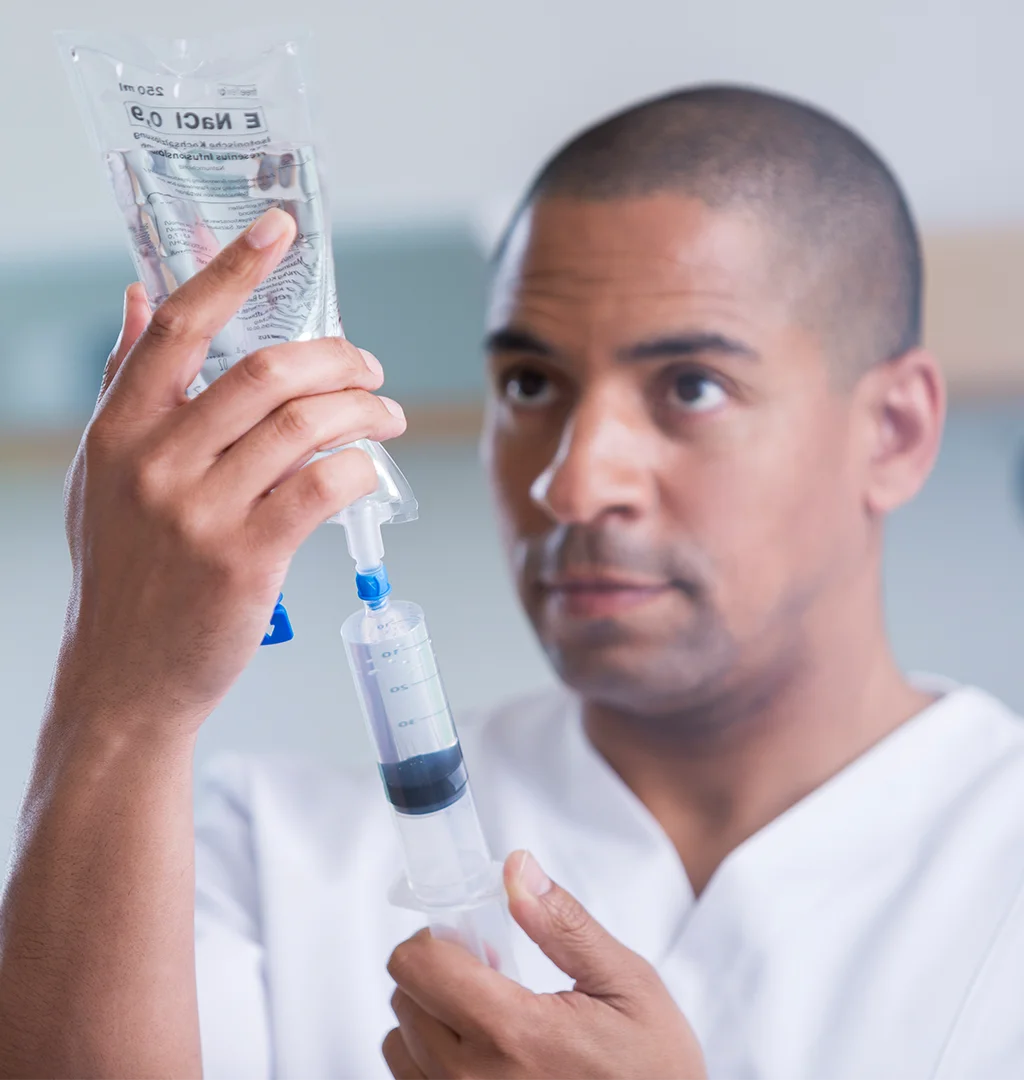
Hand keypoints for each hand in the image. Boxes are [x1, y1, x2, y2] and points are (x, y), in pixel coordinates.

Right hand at [54, 207, 406, 738]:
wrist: (123, 675)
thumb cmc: (124, 572)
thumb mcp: (100, 474)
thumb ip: (126, 383)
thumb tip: (143, 296)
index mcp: (119, 430)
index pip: (182, 326)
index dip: (235, 268)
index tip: (280, 229)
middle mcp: (155, 461)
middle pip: (267, 371)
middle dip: (339, 357)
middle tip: (370, 365)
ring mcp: (200, 511)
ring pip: (305, 425)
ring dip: (365, 409)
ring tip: (388, 415)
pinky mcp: (245, 559)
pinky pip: (323, 488)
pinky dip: (358, 467)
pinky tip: (368, 468)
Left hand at [383, 851, 706, 1079]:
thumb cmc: (652, 1068)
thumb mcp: (626, 983)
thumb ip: (563, 924)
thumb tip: (516, 869)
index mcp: (513, 1034)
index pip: (417, 965)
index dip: (441, 937)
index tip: (479, 942)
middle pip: (404, 996)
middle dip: (442, 972)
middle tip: (496, 977)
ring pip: (399, 1042)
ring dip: (432, 1018)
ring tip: (492, 1021)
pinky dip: (433, 1060)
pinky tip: (485, 1055)